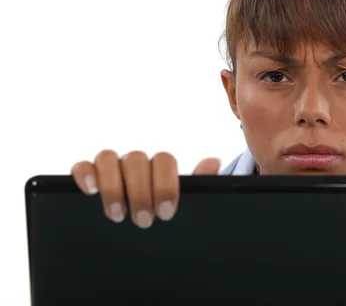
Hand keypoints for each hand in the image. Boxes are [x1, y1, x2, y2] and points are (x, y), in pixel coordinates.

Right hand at [71, 150, 220, 228]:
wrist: (146, 237)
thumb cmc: (164, 218)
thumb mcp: (184, 207)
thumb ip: (199, 185)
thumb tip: (213, 161)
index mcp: (161, 168)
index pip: (164, 160)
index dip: (165, 185)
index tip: (166, 213)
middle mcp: (136, 164)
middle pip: (136, 160)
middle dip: (140, 192)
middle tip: (144, 222)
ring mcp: (111, 169)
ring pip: (108, 158)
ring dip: (112, 186)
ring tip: (118, 215)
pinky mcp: (88, 178)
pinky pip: (82, 165)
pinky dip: (85, 173)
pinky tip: (90, 192)